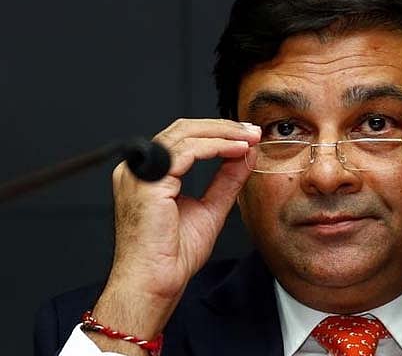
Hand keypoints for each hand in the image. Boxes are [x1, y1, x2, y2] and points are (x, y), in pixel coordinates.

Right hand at [89, 119, 259, 353]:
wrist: (156, 282)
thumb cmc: (173, 256)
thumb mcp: (210, 208)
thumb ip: (226, 179)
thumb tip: (245, 154)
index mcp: (149, 174)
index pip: (184, 138)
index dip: (217, 132)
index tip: (247, 137)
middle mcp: (139, 169)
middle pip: (183, 129)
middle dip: (223, 127)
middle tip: (253, 131)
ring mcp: (139, 172)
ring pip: (186, 134)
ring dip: (223, 133)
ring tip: (250, 138)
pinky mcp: (148, 181)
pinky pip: (187, 151)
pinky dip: (216, 146)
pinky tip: (238, 150)